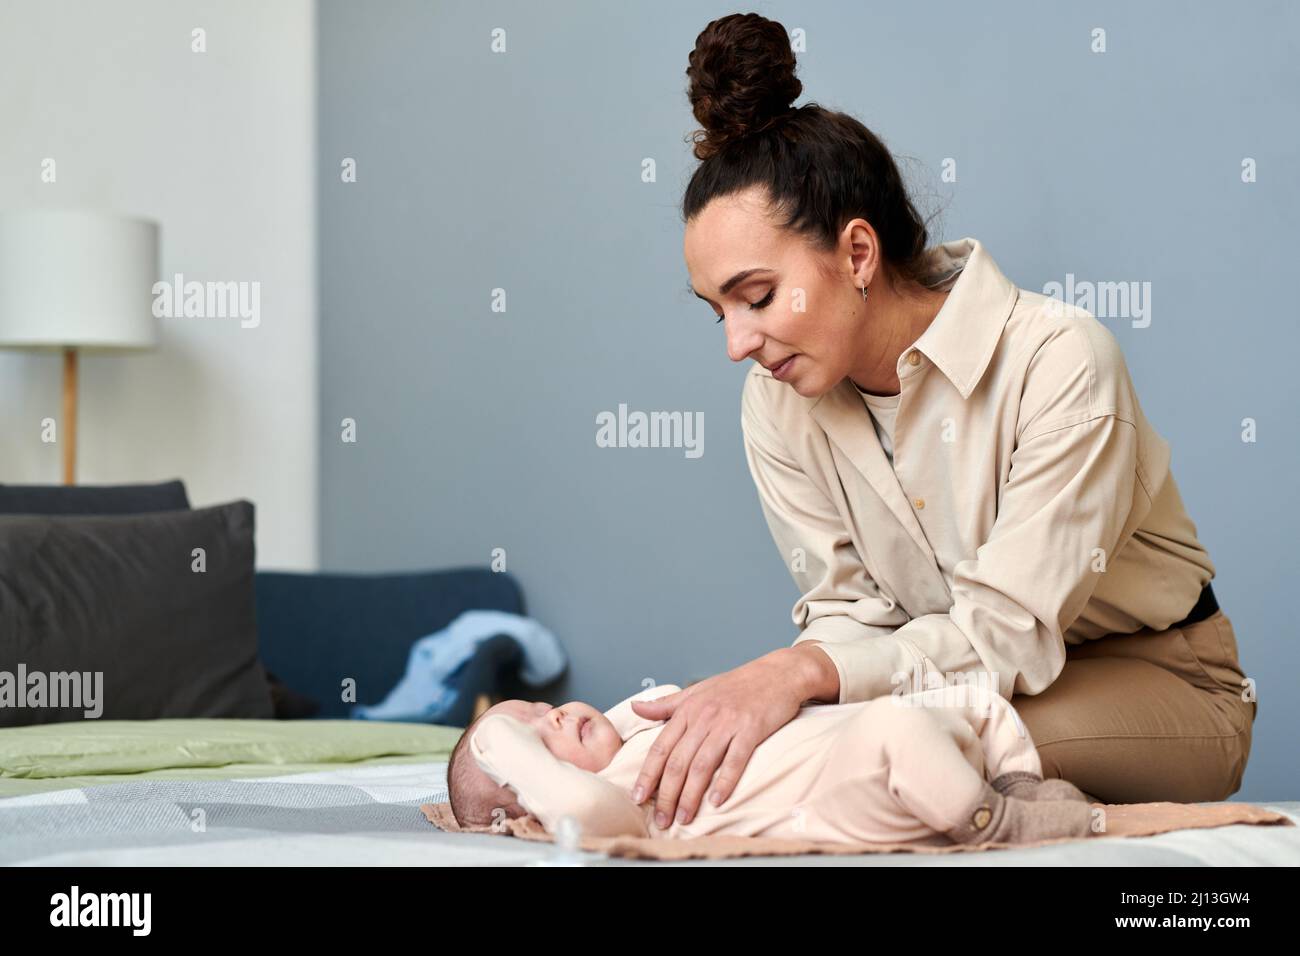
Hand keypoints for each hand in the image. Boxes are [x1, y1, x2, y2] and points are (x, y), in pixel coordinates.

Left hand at [628, 647, 816, 828]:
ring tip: (683, 818)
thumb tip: (635, 708)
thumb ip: (666, 705)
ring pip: (702, 765)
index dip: (647, 775)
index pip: (660, 748)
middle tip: (661, 820)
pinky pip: (735, 759)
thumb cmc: (736, 685)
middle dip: (666, 794)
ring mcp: (728, 723)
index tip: (637, 798)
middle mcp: (704, 717)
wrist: (777, 672)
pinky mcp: (752, 729)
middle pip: (678, 762)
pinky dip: (725, 782)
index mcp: (688, 710)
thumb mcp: (697, 691)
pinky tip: (717, 802)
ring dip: (690, 795)